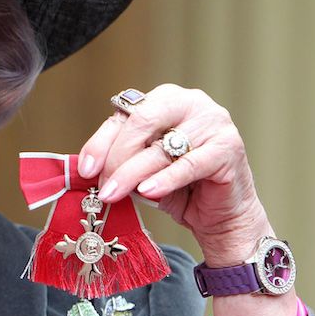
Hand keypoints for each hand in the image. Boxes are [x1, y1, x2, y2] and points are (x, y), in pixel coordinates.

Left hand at [77, 84, 271, 266]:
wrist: (223, 216)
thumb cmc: (181, 189)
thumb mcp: (142, 171)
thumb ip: (120, 161)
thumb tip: (89, 167)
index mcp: (166, 99)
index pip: (126, 114)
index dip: (101, 142)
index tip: (86, 169)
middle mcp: (191, 102)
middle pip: (142, 121)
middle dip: (116, 156)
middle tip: (103, 185)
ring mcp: (213, 122)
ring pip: (162, 146)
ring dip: (132, 173)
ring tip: (113, 194)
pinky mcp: (228, 147)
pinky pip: (189, 163)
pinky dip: (164, 179)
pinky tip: (147, 191)